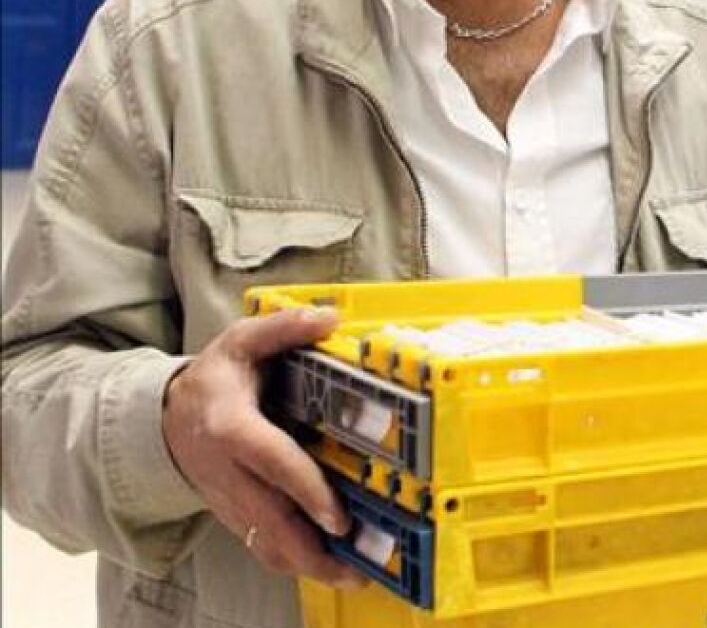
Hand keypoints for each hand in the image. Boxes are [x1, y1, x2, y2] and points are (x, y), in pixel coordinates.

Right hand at [161, 308, 364, 586]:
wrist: (164, 417)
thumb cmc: (214, 378)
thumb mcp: (240, 342)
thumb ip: (283, 328)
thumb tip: (330, 318)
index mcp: (231, 428)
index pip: (272, 463)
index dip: (305, 492)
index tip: (337, 517)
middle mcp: (227, 471)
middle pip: (270, 520)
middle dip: (312, 549)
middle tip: (355, 566)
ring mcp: (227, 497)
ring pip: (265, 542)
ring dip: (306, 564)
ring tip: (350, 576)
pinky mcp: (232, 513)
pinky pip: (261, 544)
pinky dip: (291, 560)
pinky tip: (325, 566)